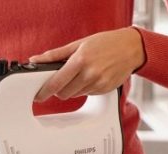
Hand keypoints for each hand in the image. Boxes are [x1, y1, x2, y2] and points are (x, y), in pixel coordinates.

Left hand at [29, 27, 144, 101]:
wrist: (131, 48)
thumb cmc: (105, 43)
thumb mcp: (78, 44)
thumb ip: (55, 55)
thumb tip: (36, 60)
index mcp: (80, 61)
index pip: (56, 83)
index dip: (44, 92)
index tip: (38, 95)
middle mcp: (89, 74)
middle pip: (63, 94)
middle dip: (59, 89)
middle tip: (63, 80)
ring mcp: (98, 83)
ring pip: (75, 95)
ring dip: (73, 88)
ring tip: (81, 74)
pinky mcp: (104, 90)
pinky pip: (87, 94)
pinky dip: (85, 88)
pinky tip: (92, 77)